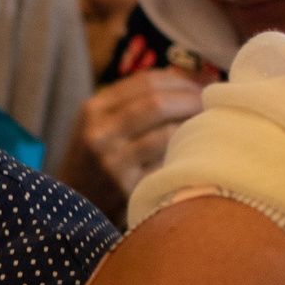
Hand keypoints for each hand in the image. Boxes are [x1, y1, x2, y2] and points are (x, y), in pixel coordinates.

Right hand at [80, 69, 210, 197]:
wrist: (73, 206)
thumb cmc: (94, 159)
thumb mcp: (99, 123)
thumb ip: (133, 101)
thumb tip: (188, 79)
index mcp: (93, 109)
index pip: (145, 82)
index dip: (180, 79)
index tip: (201, 82)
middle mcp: (100, 133)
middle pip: (157, 103)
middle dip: (191, 99)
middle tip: (211, 102)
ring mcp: (113, 162)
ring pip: (167, 133)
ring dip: (194, 126)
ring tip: (208, 123)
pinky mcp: (128, 187)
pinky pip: (168, 162)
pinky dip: (185, 153)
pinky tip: (195, 150)